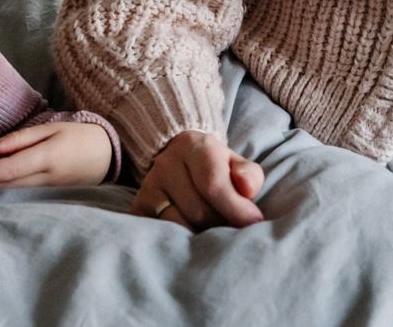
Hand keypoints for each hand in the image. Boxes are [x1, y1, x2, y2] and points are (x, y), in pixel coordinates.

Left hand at [0, 121, 112, 192]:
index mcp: (46, 157)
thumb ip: (19, 139)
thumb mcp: (50, 129)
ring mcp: (51, 191)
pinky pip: (24, 198)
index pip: (8, 170)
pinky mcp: (52, 198)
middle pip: (6, 186)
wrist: (108, 154)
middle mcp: (47, 178)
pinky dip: (5, 197)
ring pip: (13, 195)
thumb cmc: (77, 136)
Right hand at [130, 130, 263, 230]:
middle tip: (235, 232)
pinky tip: (193, 243)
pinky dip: (180, 244)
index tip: (253, 224)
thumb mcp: (235, 163)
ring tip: (215, 237)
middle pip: (198, 211)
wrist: (176, 158)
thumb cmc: (214, 166)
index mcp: (193, 148)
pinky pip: (161, 235)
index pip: (213, 184)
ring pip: (179, 226)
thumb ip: (249, 175)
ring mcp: (148, 188)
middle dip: (222, 225)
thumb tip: (247, 190)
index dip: (236, 209)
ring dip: (202, 237)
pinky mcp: (139, 209)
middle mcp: (165, 165)